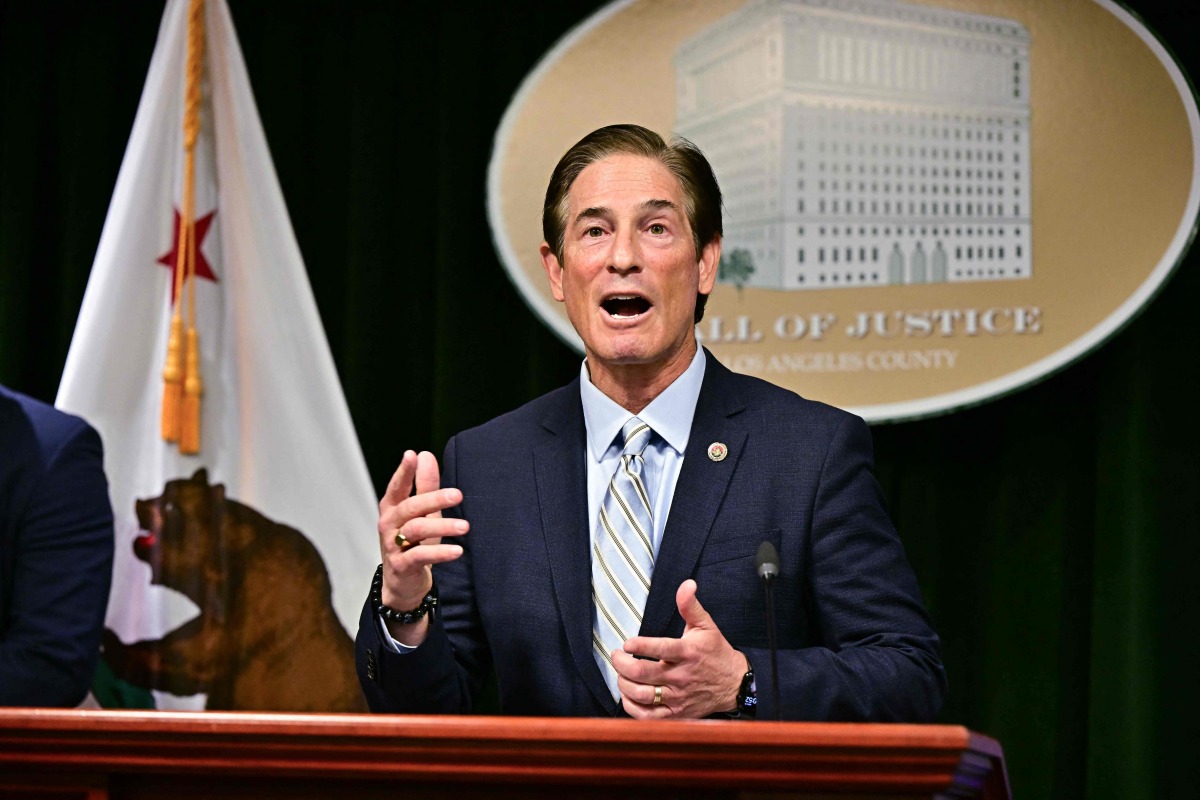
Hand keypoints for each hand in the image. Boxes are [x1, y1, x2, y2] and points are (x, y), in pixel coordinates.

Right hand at [377, 450, 467, 639]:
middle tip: (458, 495)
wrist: (403, 583)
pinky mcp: (401, 565)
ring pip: (415, 530)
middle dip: (433, 499)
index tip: (411, 455)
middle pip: (410, 507)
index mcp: (392, 508)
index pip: (397, 486)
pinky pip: (420, 556)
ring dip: (442, 526)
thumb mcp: (422, 513)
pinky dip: (440, 553)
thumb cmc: (413, 542)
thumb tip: (426, 455)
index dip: (404, 472)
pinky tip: (457, 550)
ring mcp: (392, 545)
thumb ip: (425, 485)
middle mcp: (389, 524)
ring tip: (465, 526)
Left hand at [612, 579, 745, 718]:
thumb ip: (690, 605)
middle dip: (622, 664)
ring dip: (624, 683)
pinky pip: (647, 716)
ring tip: (621, 673)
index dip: (640, 646)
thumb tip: (686, 584)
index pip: (660, 649)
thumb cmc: (715, 653)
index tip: (627, 643)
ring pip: (641, 695)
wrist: (734, 684)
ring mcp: (677, 697)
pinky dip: (631, 706)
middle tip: (617, 655)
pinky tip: (628, 694)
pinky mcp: (675, 713)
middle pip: (642, 673)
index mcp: (687, 653)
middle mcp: (680, 677)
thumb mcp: (706, 625)